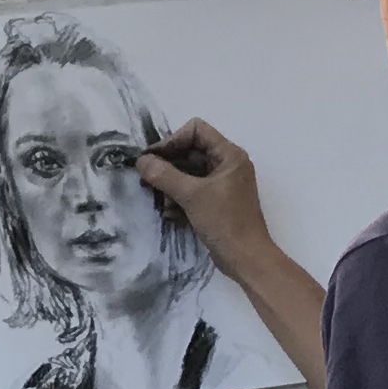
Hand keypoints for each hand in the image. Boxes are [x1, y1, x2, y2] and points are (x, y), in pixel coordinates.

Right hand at [138, 117, 272, 276]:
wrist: (246, 258)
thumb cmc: (225, 222)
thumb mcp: (192, 196)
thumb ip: (164, 175)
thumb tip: (141, 161)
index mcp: (229, 155)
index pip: (196, 130)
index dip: (173, 140)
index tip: (154, 159)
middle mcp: (227, 164)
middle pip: (190, 152)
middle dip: (168, 166)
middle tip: (147, 180)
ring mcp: (223, 184)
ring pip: (189, 173)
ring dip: (171, 186)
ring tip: (161, 203)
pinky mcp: (217, 202)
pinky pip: (193, 191)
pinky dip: (180, 199)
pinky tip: (171, 214)